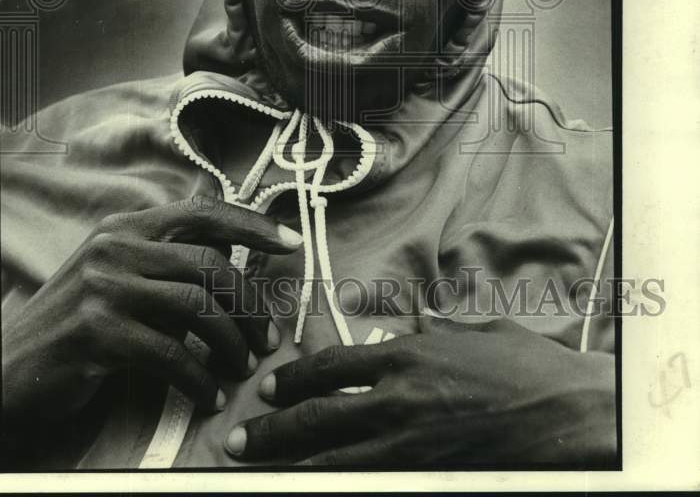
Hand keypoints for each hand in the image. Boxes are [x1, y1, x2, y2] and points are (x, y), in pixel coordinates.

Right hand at [2, 195, 301, 432]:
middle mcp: (115, 246)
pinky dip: (200, 379)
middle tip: (267, 338)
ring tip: (241, 368)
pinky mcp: (97, 331)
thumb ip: (166, 261)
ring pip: (196, 307)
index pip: (202, 211)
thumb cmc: (80, 324)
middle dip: (249, 304)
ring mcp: (104, 286)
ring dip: (231, 344)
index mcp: (126, 226)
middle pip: (208, 264)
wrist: (15, 368)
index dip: (252, 225)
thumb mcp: (118, 275)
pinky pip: (171, 354)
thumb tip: (235, 259)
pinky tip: (209, 396)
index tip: (292, 241)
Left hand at [225, 316, 615, 466]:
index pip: (332, 364)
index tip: (270, 388)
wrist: (565, 411)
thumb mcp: (470, 330)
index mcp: (409, 353)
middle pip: (321, 413)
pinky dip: (335, 480)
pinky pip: (369, 477)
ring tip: (258, 465)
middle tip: (241, 438)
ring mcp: (412, 439)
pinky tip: (314, 483)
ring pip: (336, 453)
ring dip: (291, 459)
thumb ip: (431, 331)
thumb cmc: (523, 364)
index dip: (294, 378)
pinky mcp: (428, 471)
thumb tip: (410, 327)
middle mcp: (401, 395)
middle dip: (274, 426)